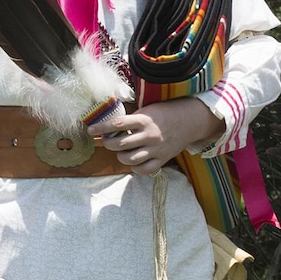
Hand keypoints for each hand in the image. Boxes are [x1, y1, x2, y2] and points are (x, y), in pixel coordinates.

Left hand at [88, 97, 221, 174]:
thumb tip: (109, 125)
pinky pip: (144, 169)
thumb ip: (131, 119)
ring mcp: (156, 149)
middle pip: (120, 145)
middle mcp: (149, 135)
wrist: (189, 120)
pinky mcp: (163, 159)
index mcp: (143, 119)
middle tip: (107, 142)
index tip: (90, 130)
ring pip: (130, 159)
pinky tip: (134, 162)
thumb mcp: (148, 110)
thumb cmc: (165, 113)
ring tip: (121, 152)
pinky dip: (136, 168)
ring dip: (120, 157)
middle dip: (108, 144)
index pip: (117, 125)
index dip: (101, 128)